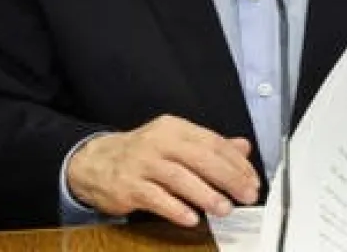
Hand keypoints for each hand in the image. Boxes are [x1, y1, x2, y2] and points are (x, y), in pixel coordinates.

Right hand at [65, 114, 260, 226]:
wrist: (95, 162)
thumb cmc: (141, 155)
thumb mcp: (175, 142)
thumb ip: (209, 146)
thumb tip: (243, 147)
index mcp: (172, 128)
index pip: (212, 142)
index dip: (236, 163)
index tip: (252, 180)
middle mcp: (157, 142)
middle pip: (199, 158)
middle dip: (227, 178)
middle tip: (246, 195)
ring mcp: (141, 164)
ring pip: (178, 177)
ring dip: (205, 194)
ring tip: (224, 209)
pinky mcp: (128, 186)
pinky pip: (155, 197)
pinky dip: (175, 208)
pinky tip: (191, 218)